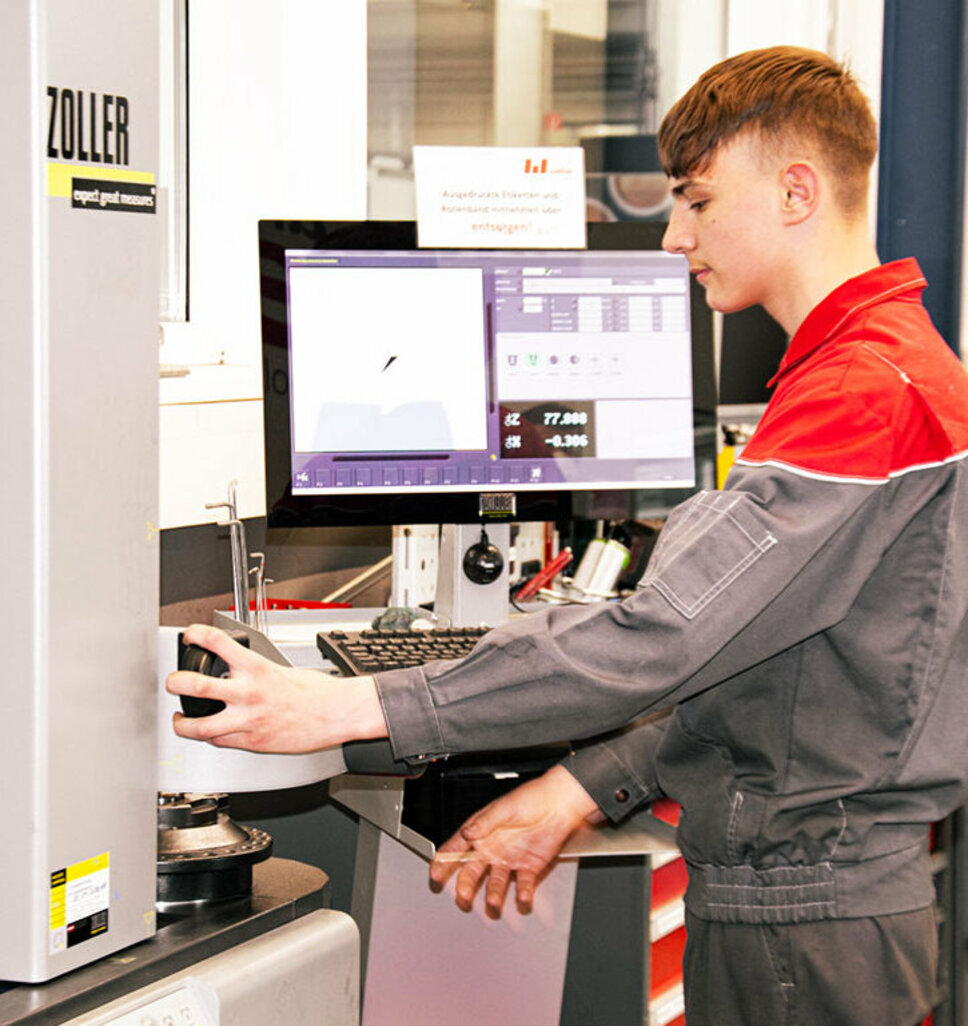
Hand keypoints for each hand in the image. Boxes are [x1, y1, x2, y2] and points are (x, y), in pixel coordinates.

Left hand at [166, 623, 386, 752]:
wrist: (335, 714)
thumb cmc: (316, 693)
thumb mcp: (282, 669)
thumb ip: (255, 672)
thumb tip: (236, 670)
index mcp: (257, 669)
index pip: (219, 643)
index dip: (197, 635)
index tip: (189, 634)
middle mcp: (248, 694)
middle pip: (197, 686)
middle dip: (176, 683)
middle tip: (171, 682)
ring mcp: (248, 720)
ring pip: (200, 727)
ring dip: (182, 724)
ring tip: (178, 719)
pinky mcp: (252, 742)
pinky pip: (220, 742)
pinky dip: (212, 737)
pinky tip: (212, 733)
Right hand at [429, 764, 599, 916]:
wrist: (559, 804)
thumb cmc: (531, 798)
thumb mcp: (504, 808)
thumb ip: (484, 822)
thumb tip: (466, 833)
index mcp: (481, 832)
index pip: (456, 849)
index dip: (443, 862)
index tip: (435, 875)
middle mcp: (492, 849)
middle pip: (472, 872)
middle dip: (465, 887)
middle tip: (463, 898)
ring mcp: (509, 860)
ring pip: (496, 883)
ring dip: (493, 895)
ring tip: (493, 904)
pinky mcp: (529, 868)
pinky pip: (523, 886)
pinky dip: (523, 896)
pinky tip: (522, 901)